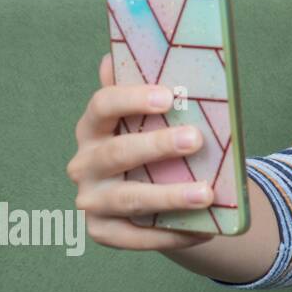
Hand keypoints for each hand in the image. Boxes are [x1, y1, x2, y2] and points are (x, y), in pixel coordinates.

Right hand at [65, 53, 215, 250]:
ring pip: (129, 198)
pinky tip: (203, 229)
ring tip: (207, 194)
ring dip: (169, 196)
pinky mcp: (103, 231)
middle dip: (157, 146)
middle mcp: (84, 163)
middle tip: (196, 140)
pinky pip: (136, 236)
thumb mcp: (150, 120)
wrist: (153, 193)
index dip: (133, 99)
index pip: (102, 106)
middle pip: (117, 153)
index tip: (169, 96)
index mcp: (94, 128)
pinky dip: (170, 233)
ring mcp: (91, 200)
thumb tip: (115, 54)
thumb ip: (145, 92)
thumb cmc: (154, 143)